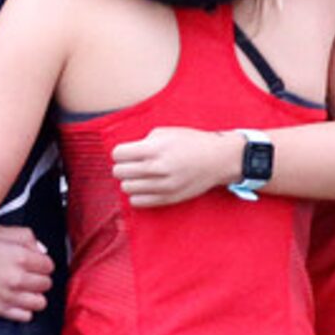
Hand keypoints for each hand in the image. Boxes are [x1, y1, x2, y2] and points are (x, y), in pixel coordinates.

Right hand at [0, 225, 54, 322]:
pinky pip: (24, 316)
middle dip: (39, 278)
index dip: (41, 262)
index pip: (48, 265)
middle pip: (45, 284)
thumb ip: (24, 237)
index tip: (34, 262)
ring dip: (34, 295)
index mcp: (19, 256)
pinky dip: (23, 309)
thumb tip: (40, 250)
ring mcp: (6, 296)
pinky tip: (14, 299)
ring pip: (39, 303)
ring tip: (23, 288)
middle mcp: (16, 278)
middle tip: (27, 273)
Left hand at [114, 126, 243, 209]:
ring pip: (127, 188)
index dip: (120, 153)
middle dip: (122, 167)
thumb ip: (143, 143)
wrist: (217, 160)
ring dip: (130, 181)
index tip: (127, 153)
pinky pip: (138, 201)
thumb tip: (125, 154)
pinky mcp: (168, 198)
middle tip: (131, 164)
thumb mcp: (166, 133)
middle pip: (119, 172)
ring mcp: (162, 185)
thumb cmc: (191, 143)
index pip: (118, 154)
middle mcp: (157, 168)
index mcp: (155, 148)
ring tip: (140, 175)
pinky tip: (145, 186)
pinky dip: (137, 194)